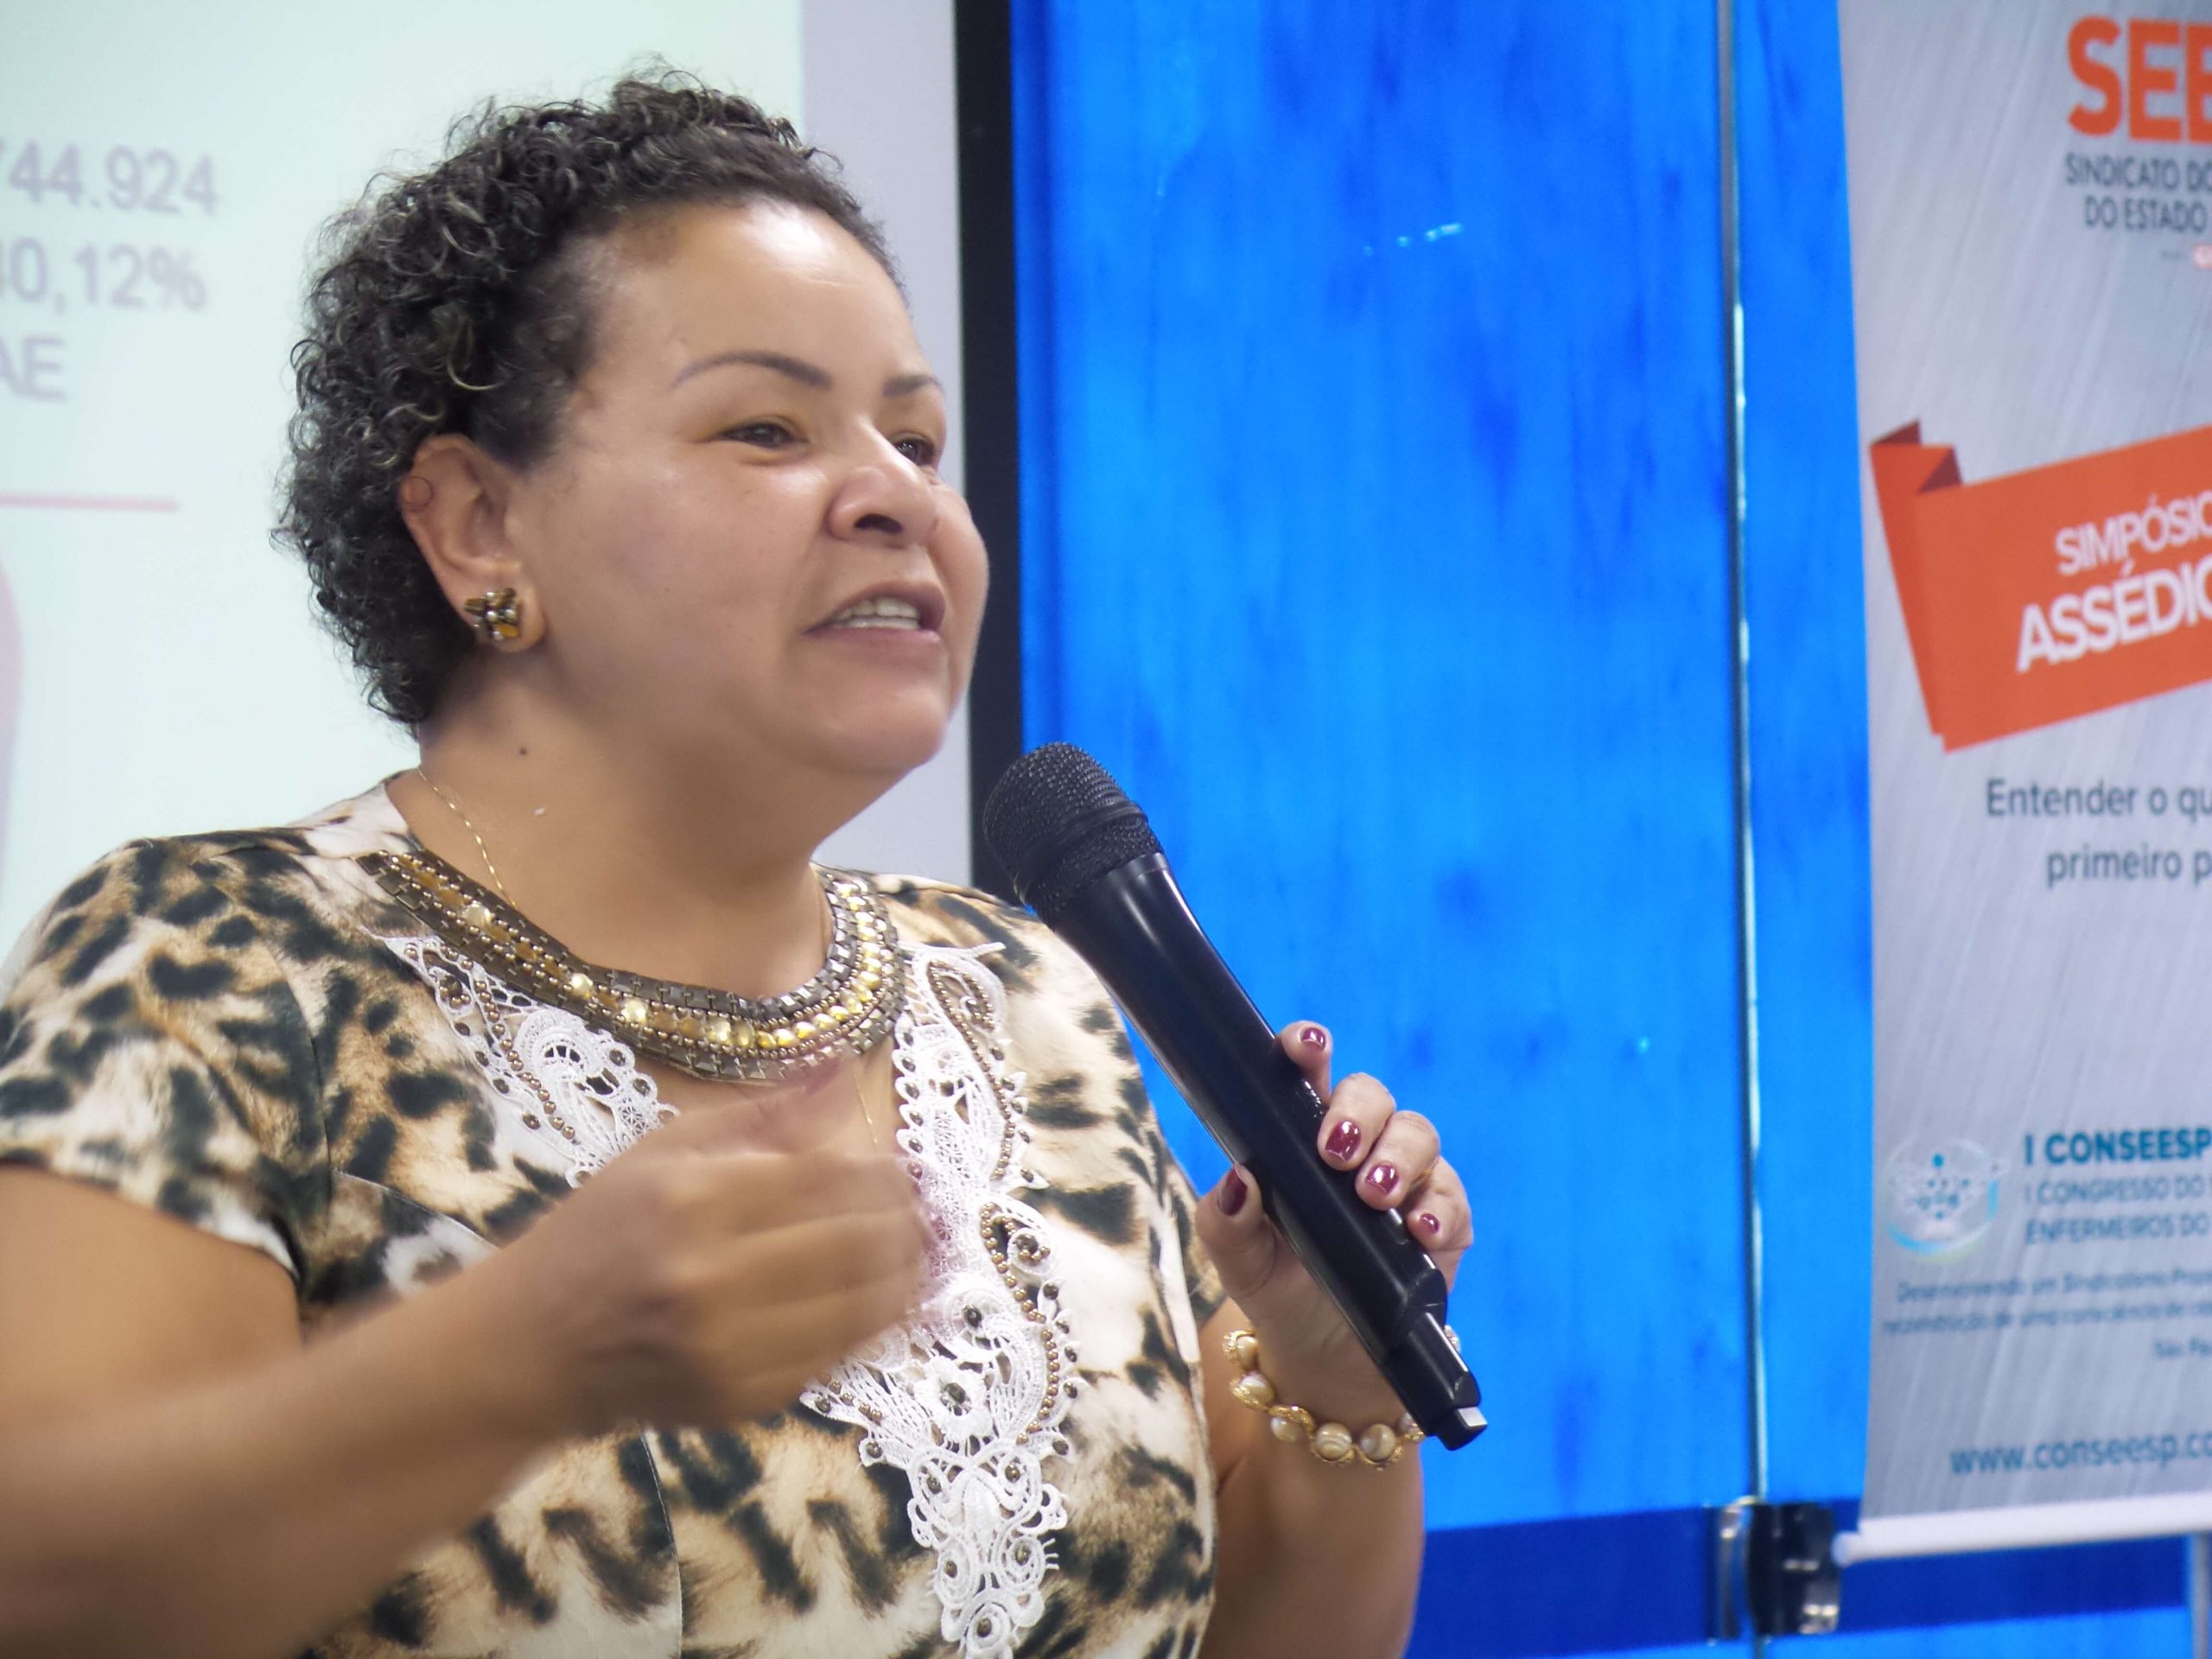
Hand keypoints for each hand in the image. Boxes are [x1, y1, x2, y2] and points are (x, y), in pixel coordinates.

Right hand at [473, 1059, 929, 1436]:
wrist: (532, 1346)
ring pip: (859, 1308)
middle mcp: (709, 1278)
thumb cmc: (600, 1232)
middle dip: (909, 1223)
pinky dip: (870, 1328)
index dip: (882, 1172)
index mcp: (691, 1201)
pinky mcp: (740, 1400)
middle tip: (932, 1210)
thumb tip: (841, 1067)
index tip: (905, 1166)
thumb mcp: (663, 1150)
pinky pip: (835, 1359)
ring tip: (928, 1254)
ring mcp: (726, 1349)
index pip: (826, 1178)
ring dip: (909, 1279)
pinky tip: (887, 1302)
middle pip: (854, 1242)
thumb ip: (762, 1114)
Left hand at [1190, 1023, 1471, 1415]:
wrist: (1324, 1356)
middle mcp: (1360, 1146)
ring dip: (1398, 1159)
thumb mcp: (1239, 1262)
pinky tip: (1419, 1232)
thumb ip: (1225, 1221)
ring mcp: (1406, 1180)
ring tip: (1374, 1196)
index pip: (1309, 1074)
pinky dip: (1439, 1209)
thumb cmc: (1278, 1286)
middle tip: (1336, 1154)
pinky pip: (1453, 1197)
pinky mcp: (1443, 1222)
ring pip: (1418, 1135)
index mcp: (1303, 1136)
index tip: (1306, 1046)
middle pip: (1373, 1095)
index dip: (1309, 1048)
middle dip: (1358, 1113)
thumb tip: (1238, 1179)